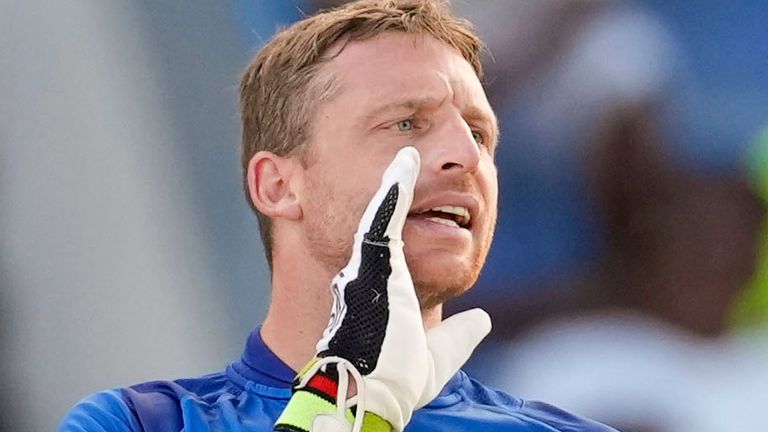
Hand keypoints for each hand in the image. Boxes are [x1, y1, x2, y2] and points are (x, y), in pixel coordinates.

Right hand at [275, 147, 491, 431]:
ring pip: (383, 213)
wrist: (369, 395)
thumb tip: (484, 318)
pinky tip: (406, 161)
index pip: (397, 243)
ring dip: (398, 183)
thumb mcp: (437, 354)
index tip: (429, 199)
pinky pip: (383, 218)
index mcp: (384, 292)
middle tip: (415, 163)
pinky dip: (393, 189)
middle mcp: (370, 274)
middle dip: (400, 192)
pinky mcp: (372, 266)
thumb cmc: (395, 381)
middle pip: (388, 222)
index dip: (411, 217)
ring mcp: (369, 268)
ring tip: (409, 154)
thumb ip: (460, 334)